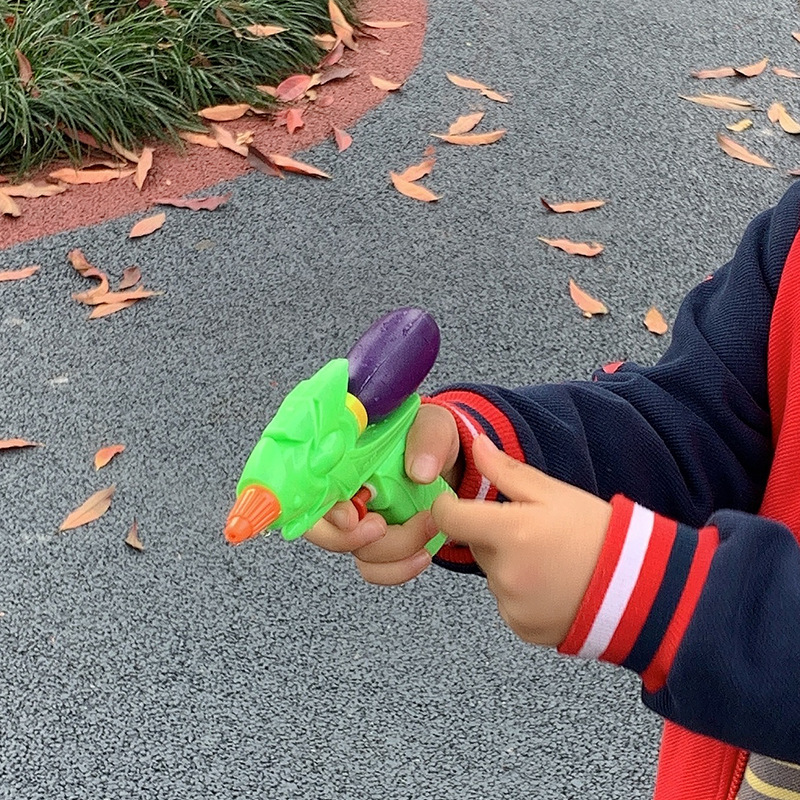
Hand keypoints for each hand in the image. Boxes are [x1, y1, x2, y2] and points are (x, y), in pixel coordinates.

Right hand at [303, 403, 461, 583]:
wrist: (450, 464)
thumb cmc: (429, 439)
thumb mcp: (433, 425)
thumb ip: (428, 439)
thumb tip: (420, 471)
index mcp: (343, 459)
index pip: (313, 486)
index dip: (325, 507)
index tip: (349, 516)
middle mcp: (342, 493)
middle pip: (322, 530)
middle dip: (350, 539)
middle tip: (382, 527)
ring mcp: (358, 522)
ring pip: (355, 552)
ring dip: (393, 550)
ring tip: (427, 525)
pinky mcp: (377, 544)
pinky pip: (375, 569)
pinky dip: (399, 568)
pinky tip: (422, 552)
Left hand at [431, 435, 610, 646]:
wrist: (640, 588)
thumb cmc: (598, 533)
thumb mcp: (554, 493)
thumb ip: (507, 471)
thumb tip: (475, 445)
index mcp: (510, 533)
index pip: (448, 518)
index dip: (449, 508)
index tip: (461, 505)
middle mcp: (506, 573)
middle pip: (476, 545)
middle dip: (493, 535)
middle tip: (532, 532)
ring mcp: (513, 605)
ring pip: (492, 574)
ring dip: (508, 565)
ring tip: (549, 559)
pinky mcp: (522, 627)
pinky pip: (507, 602)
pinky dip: (520, 593)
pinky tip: (551, 584)